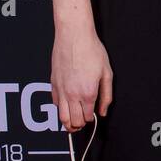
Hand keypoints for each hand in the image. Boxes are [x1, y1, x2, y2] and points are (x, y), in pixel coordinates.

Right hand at [50, 0, 112, 130]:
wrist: (74, 35)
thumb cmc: (91, 51)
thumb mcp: (107, 73)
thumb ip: (106, 96)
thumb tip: (103, 111)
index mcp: (88, 93)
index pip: (87, 118)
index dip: (91, 119)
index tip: (93, 115)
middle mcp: (72, 94)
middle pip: (73, 122)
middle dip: (79, 125)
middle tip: (83, 122)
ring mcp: (61, 89)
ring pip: (61, 117)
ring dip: (68, 123)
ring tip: (73, 122)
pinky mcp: (53, 83)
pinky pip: (55, 103)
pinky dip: (60, 108)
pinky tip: (67, 104)